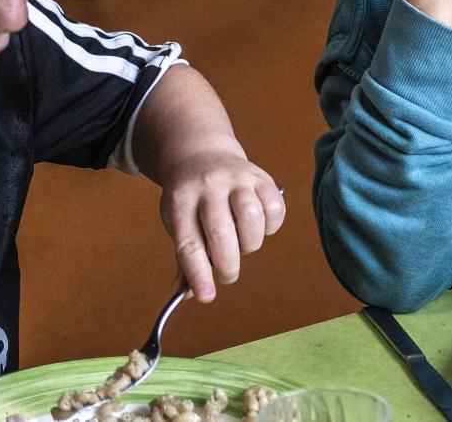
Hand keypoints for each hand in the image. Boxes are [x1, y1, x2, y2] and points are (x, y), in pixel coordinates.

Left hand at [157, 150, 283, 302]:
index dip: (198, 273)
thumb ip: (185, 257)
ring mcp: (237, 178)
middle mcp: (209, 186)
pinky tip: (256, 226)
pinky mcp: (261, 177)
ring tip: (240, 243)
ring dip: (249, 244)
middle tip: (226, 274)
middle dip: (227, 266)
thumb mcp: (176, 220)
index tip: (206, 297)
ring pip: (252, 220)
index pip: (189, 243)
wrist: (202, 153)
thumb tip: (190, 293)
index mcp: (180, 200)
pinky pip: (274, 210)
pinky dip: (269, 228)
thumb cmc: (189, 197)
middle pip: (221, 234)